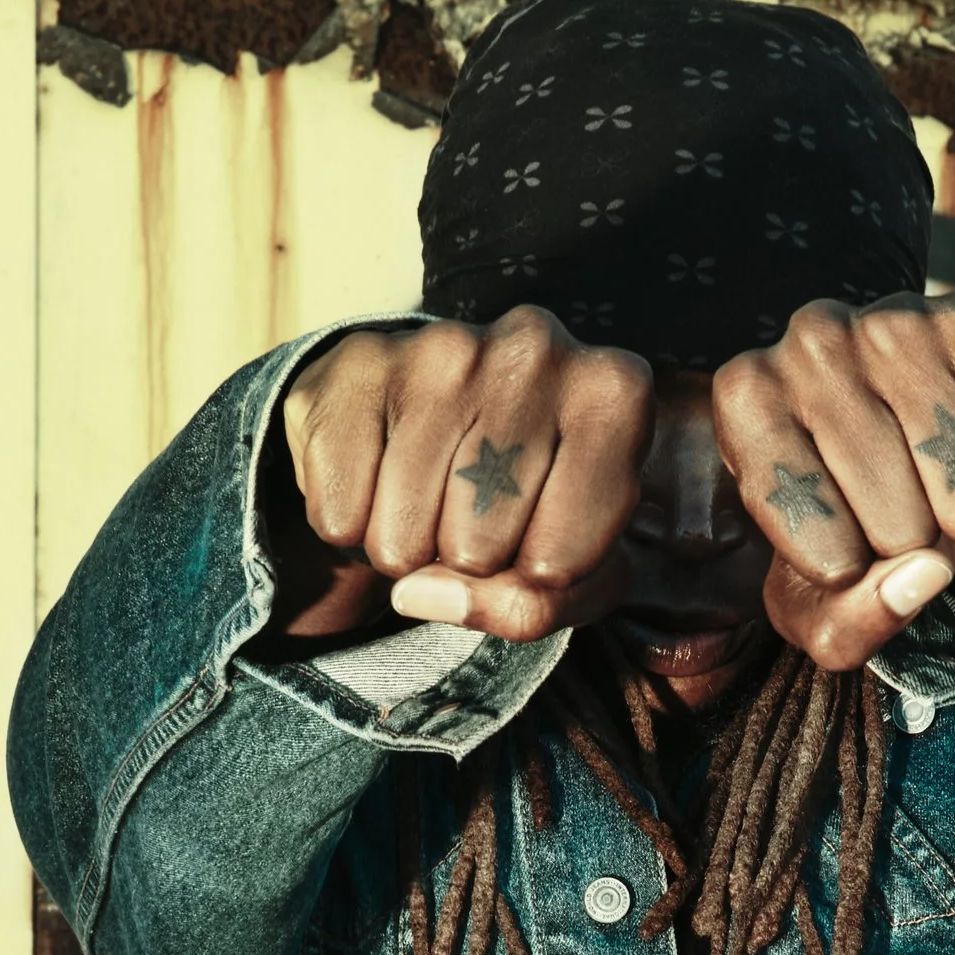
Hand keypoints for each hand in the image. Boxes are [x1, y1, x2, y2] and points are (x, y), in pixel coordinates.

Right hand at [271, 310, 652, 643]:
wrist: (447, 420)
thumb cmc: (534, 501)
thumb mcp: (573, 573)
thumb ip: (526, 607)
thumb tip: (421, 593)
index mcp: (616, 394)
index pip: (560, 564)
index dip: (540, 579)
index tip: (546, 537)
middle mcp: (535, 349)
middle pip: (477, 551)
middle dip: (467, 563)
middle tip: (477, 515)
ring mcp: (442, 346)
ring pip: (402, 539)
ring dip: (404, 548)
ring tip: (429, 496)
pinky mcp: (360, 363)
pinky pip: (338, 514)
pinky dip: (348, 522)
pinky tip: (380, 475)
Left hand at [711, 288, 954, 670]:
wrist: (951, 430)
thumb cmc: (864, 517)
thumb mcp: (825, 597)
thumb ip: (850, 621)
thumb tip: (923, 576)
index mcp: (747, 400)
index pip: (808, 532)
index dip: (844, 563)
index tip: (842, 536)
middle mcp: (809, 340)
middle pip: (894, 523)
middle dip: (916, 541)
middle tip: (910, 503)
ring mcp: (897, 320)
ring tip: (952, 477)